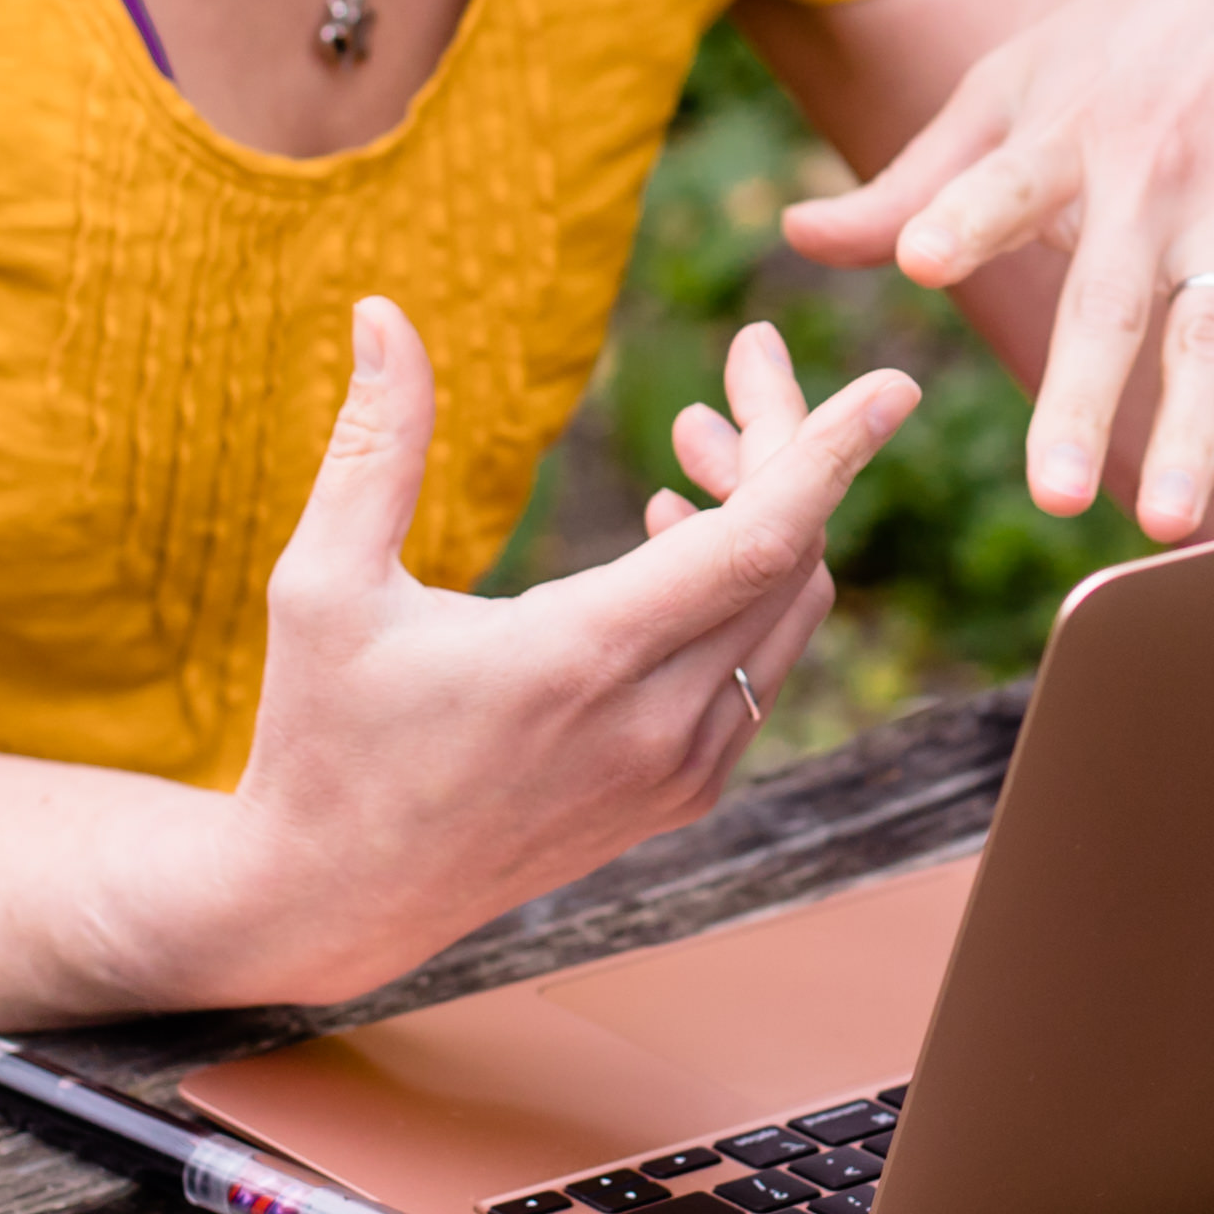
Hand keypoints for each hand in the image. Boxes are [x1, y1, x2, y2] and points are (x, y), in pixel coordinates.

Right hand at [199, 302, 906, 1010]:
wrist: (336, 902)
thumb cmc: (321, 735)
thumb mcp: (323, 583)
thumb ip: (373, 444)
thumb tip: (379, 311)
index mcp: (580, 661)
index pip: (759, 545)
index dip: (831, 454)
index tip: (892, 384)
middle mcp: (654, 725)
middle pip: (790, 561)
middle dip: (787, 447)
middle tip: (741, 366)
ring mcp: (678, 771)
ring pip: (787, 616)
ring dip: (769, 515)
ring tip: (692, 442)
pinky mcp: (679, 797)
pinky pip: (758, 667)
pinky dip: (748, 589)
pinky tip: (669, 533)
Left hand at [781, 0, 1213, 539]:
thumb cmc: (1119, 42)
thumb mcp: (1012, 84)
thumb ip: (910, 175)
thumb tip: (796, 236)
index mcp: (1063, 136)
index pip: (1004, 179)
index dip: (964, 212)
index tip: (920, 255)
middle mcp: (1153, 178)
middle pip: (1112, 299)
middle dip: (1082, 394)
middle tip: (1051, 493)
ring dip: (1197, 429)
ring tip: (1171, 522)